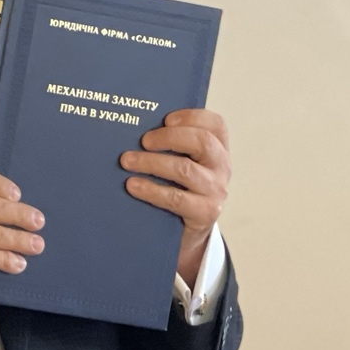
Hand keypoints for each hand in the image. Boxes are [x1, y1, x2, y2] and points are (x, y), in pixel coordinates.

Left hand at [119, 109, 230, 281]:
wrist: (187, 232)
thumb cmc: (178, 188)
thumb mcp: (182, 163)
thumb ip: (170, 145)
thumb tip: (133, 128)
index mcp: (218, 149)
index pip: (215, 124)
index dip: (192, 117)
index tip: (166, 119)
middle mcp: (221, 167)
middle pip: (203, 142)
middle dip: (169, 137)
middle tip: (143, 141)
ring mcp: (215, 191)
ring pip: (185, 169)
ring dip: (152, 162)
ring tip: (127, 161)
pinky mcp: (205, 213)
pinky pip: (176, 198)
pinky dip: (151, 190)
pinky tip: (132, 185)